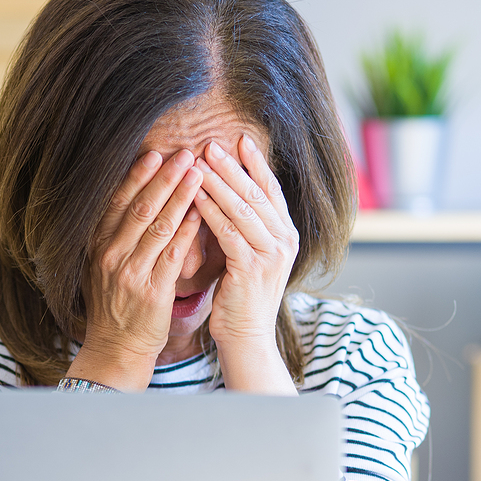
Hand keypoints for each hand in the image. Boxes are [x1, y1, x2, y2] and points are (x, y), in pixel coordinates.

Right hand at [67, 149, 204, 390]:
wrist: (115, 348)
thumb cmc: (115, 304)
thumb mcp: (103, 266)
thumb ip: (115, 234)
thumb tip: (133, 196)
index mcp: (96, 245)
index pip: (117, 202)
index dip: (136, 176)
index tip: (155, 154)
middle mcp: (109, 255)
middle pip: (139, 208)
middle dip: (163, 178)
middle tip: (184, 154)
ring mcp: (129, 273)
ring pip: (157, 226)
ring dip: (180, 197)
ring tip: (199, 175)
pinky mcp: (151, 292)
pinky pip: (172, 254)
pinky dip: (187, 231)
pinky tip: (202, 213)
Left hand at [193, 135, 299, 395]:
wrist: (247, 339)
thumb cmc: (240, 298)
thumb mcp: (248, 256)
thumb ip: (244, 227)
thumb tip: (227, 192)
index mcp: (286, 235)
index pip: (271, 191)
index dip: (255, 164)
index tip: (238, 140)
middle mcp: (285, 241)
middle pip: (257, 194)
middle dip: (233, 166)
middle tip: (211, 142)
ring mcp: (271, 255)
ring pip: (243, 209)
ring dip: (218, 183)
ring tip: (198, 161)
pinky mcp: (252, 268)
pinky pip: (228, 232)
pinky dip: (210, 211)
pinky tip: (194, 196)